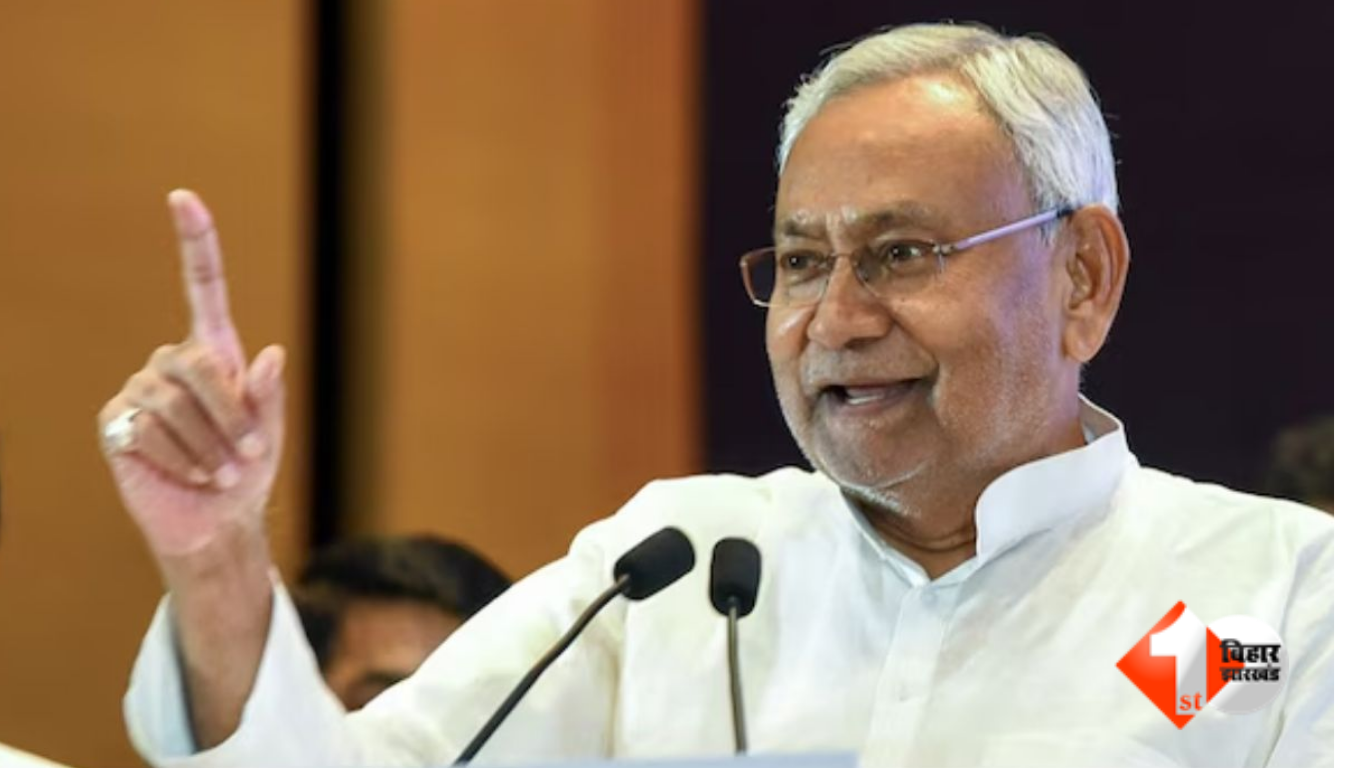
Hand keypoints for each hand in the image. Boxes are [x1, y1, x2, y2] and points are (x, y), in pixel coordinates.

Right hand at [98, 190, 286, 558]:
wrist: (214, 520)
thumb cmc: (246, 472)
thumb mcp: (269, 434)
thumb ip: (268, 397)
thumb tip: (270, 354)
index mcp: (215, 352)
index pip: (202, 287)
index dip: (196, 243)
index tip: (184, 197)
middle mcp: (173, 362)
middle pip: (200, 366)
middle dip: (231, 416)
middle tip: (247, 456)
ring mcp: (141, 388)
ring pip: (174, 403)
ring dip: (208, 445)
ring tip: (219, 472)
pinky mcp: (117, 420)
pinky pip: (149, 428)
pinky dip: (180, 458)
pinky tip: (189, 475)